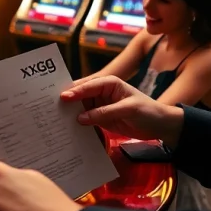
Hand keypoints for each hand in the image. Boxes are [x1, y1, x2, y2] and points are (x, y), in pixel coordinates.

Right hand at [60, 75, 182, 144]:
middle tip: (49, 106)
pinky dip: (76, 123)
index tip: (61, 98)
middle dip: (66, 100)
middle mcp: (101, 92)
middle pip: (79, 95)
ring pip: (79, 107)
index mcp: (109, 83)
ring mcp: (99, 105)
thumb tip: (80, 118)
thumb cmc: (148, 111)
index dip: (74, 92)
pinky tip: (66, 127)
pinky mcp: (100, 117)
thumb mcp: (128, 110)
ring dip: (69, 113)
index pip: (87, 86)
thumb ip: (104, 113)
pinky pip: (84, 119)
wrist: (161, 126)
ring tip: (54, 118)